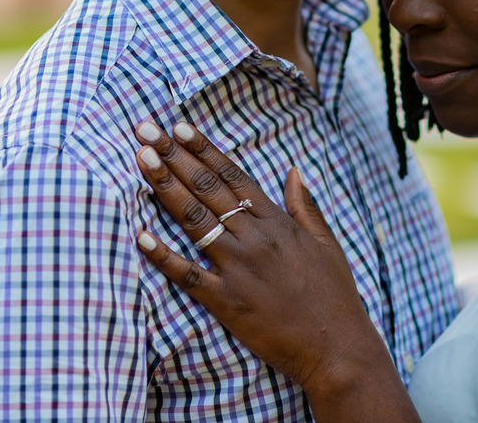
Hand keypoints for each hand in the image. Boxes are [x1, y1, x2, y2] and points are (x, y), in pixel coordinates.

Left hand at [132, 120, 389, 394]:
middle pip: (207, 189)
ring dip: (164, 188)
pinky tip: (140, 235)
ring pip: (194, 220)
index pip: (233, 176)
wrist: (337, 349)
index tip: (179, 127)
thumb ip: (305, 205)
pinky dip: (162, 256)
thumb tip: (294, 169)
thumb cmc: (334, 296)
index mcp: (278, 223)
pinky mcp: (226, 303)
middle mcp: (255, 239)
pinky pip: (187, 275)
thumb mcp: (326, 243)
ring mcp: (239, 269)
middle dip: (174, 156)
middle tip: (146, 130)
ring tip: (140, 160)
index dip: (204, 150)